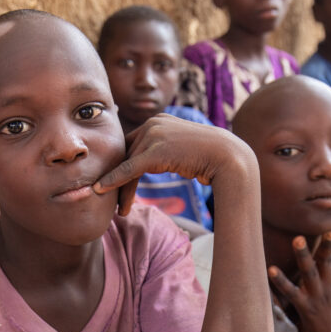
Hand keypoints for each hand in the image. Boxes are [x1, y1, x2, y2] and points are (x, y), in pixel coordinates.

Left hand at [93, 114, 253, 215]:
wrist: (228, 156)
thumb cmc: (210, 156)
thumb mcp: (182, 148)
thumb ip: (166, 150)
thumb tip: (161, 160)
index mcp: (158, 121)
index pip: (132, 145)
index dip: (123, 166)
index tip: (117, 185)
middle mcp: (152, 123)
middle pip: (126, 154)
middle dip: (118, 179)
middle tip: (113, 201)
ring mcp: (153, 135)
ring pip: (126, 164)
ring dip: (120, 189)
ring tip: (120, 210)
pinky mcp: (154, 152)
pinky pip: (129, 169)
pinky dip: (114, 181)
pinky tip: (102, 190)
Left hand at [267, 232, 330, 331]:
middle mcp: (327, 285)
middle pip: (326, 261)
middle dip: (326, 244)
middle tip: (326, 228)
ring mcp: (316, 295)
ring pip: (309, 272)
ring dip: (304, 256)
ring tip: (297, 240)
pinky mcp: (304, 306)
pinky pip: (291, 292)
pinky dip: (281, 281)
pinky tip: (271, 270)